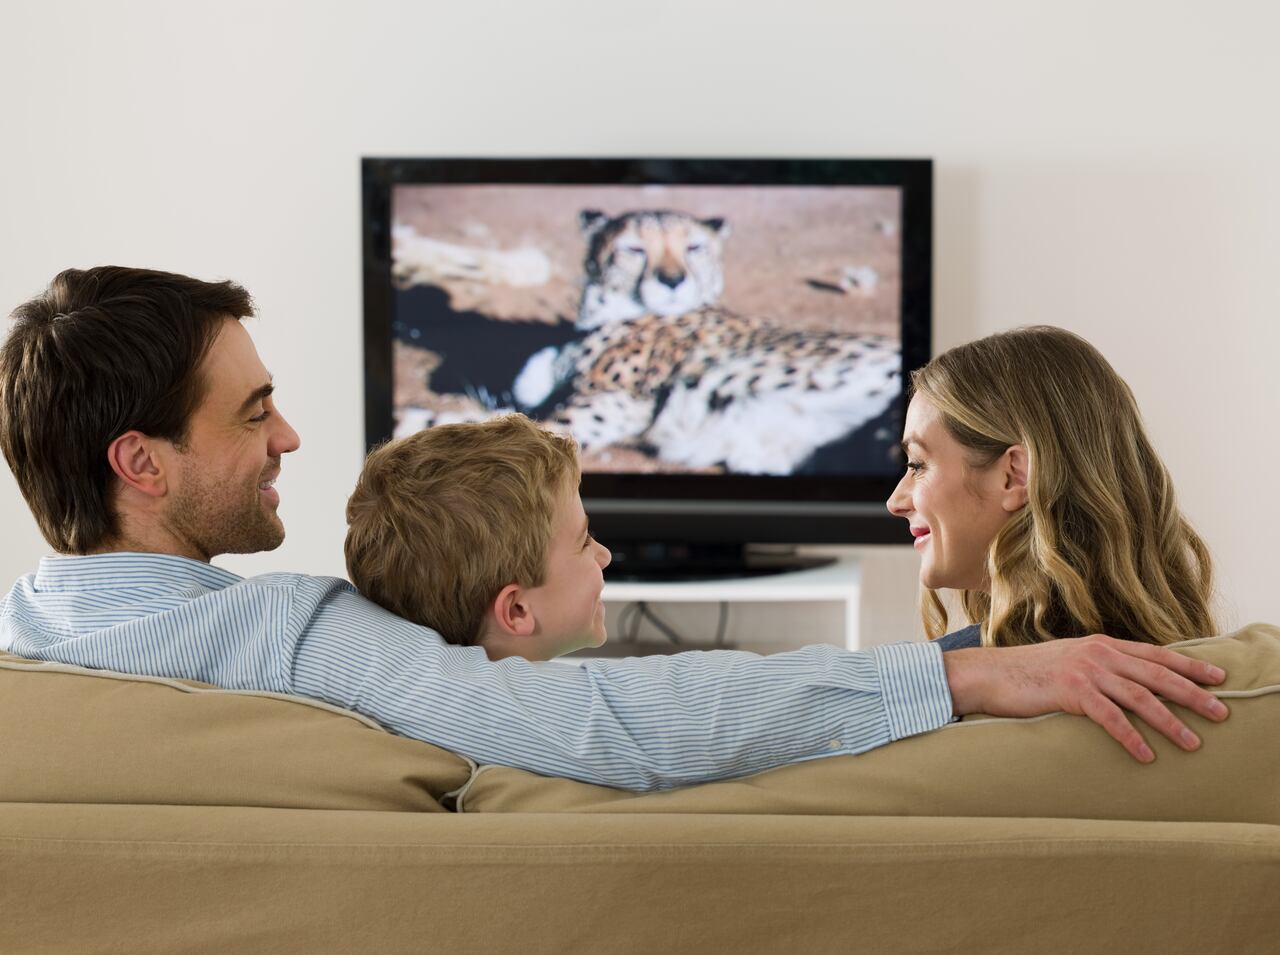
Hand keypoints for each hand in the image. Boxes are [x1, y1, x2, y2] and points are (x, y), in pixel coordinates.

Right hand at [943, 634, 1228, 761]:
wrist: (991, 674)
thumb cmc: (1028, 673)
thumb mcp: (1070, 661)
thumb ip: (1099, 666)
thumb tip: (1128, 682)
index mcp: (1102, 644)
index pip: (1155, 654)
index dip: (1189, 667)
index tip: (1217, 678)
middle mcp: (1098, 653)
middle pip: (1157, 674)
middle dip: (1193, 693)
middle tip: (1220, 711)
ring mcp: (1085, 671)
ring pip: (1140, 696)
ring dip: (1170, 721)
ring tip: (1193, 741)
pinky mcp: (1071, 692)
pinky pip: (1110, 717)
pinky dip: (1131, 737)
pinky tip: (1146, 755)